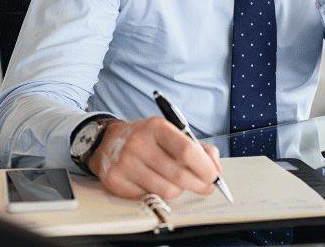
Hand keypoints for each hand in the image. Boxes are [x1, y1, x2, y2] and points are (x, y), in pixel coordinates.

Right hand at [87, 117, 222, 199]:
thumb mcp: (171, 132)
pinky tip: (155, 182)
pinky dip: (159, 194)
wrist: (108, 141)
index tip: (214, 175)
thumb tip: (216, 169)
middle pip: (179, 175)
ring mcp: (126, 164)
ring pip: (166, 191)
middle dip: (199, 184)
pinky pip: (150, 197)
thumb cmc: (147, 138)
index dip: (204, 167)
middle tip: (207, 187)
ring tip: (177, 181)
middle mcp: (139, 144)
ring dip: (179, 190)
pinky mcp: (116, 182)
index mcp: (156, 127)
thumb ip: (198, 148)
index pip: (186, 151)